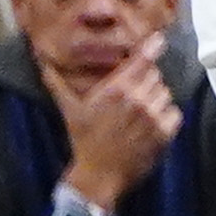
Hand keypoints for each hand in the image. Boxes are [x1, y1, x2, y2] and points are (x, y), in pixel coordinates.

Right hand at [47, 32, 184, 211]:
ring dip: (155, 99)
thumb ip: (57, 83)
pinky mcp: (165, 131)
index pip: (142, 59)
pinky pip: (174, 111)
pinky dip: (166, 116)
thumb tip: (41, 61)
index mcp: (115, 90)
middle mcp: (136, 99)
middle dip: (145, 81)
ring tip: (137, 114)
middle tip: (131, 97)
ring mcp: (152, 115)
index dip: (152, 47)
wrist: (98, 176)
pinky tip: (149, 125)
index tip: (158, 39)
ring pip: (165, 92)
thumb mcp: (70, 110)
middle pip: (154, 74)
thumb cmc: (84, 140)